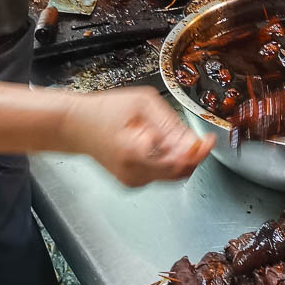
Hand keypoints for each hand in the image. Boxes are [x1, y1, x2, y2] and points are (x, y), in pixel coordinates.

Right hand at [64, 86, 213, 186]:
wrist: (75, 126)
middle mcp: (133, 172)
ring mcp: (132, 181)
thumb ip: (169, 123)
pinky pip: (160, 174)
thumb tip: (192, 141)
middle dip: (192, 155)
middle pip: (179, 173)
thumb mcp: (142, 103)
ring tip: (164, 135)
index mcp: (134, 151)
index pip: (178, 162)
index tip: (209, 140)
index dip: (199, 152)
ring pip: (171, 175)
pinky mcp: (132, 182)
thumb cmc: (104, 111)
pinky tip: (155, 144)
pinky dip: (166, 161)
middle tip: (197, 137)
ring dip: (179, 157)